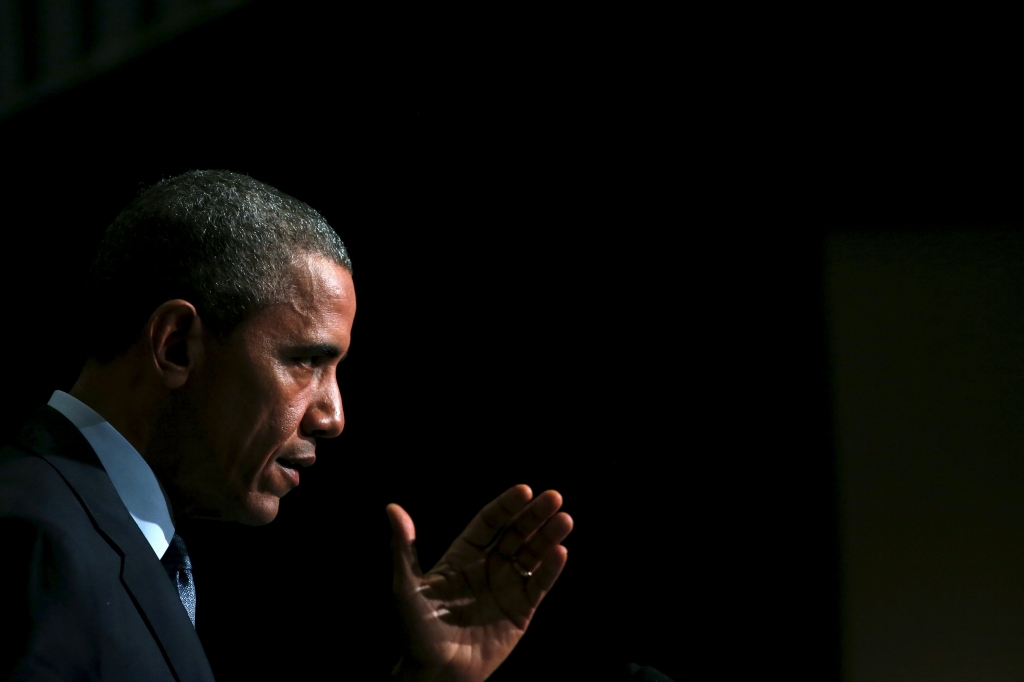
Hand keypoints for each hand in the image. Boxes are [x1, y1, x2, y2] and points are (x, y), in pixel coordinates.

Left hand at [387, 485, 572, 681]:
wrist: (435, 675)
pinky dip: (551, 569)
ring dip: (549, 536)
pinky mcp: (521, 610)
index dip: (506, 506)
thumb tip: (392, 508)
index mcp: (463, 555)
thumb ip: (403, 547)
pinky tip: (560, 552)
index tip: (524, 490)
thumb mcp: (406, 587)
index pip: (489, 522)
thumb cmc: (416, 631)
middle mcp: (487, 566)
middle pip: (515, 533)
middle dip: (534, 515)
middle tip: (554, 497)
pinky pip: (539, 585)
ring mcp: (506, 587)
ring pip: (532, 555)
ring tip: (564, 520)